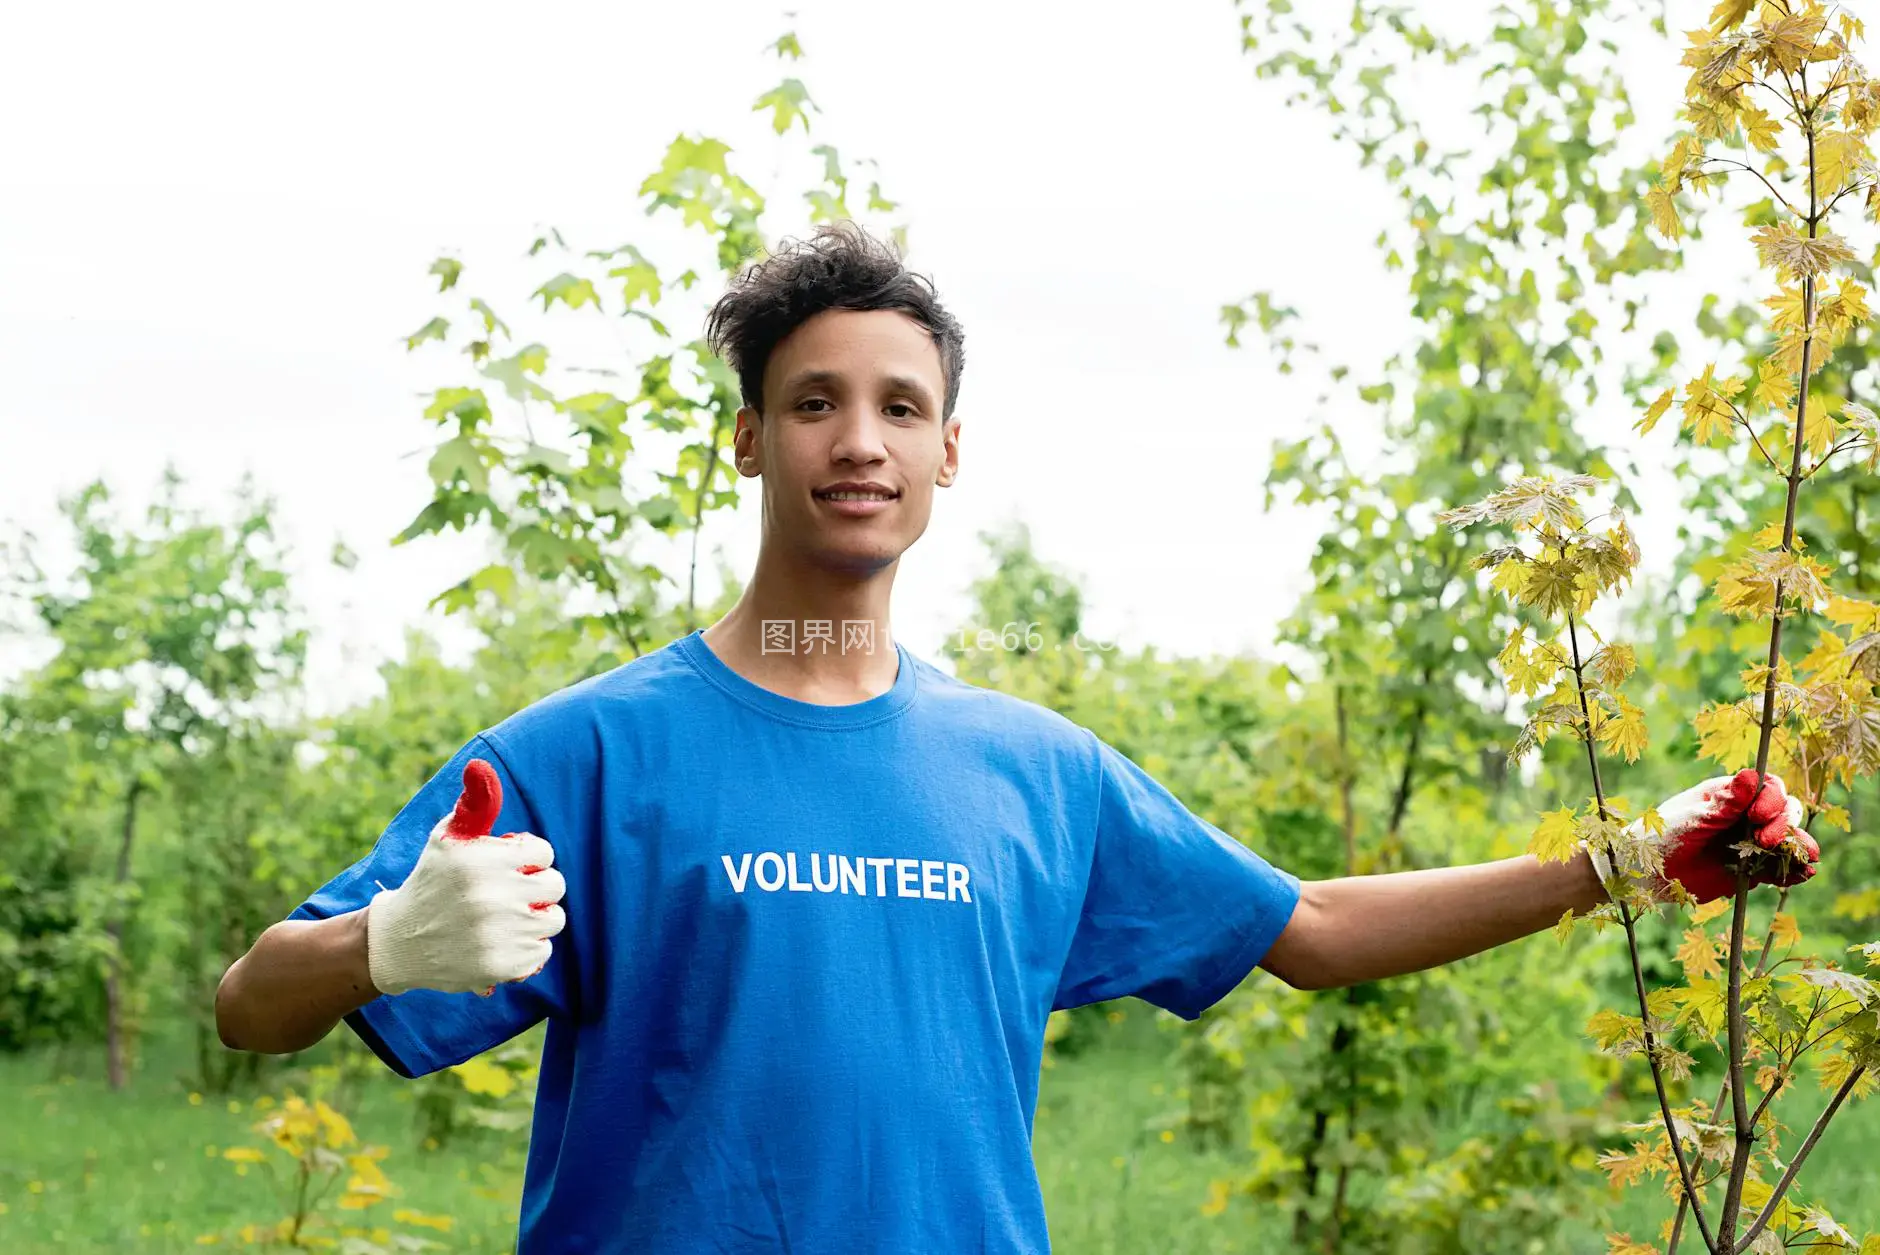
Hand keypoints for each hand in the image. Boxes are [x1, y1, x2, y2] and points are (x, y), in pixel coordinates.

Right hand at [365, 759, 566, 996]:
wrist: (398, 942)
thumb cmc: (431, 883)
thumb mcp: (446, 839)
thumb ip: (473, 805)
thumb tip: (481, 766)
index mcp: (482, 861)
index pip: (543, 854)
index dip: (528, 861)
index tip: (510, 869)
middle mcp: (493, 897)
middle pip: (554, 886)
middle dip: (535, 888)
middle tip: (511, 895)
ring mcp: (500, 934)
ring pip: (554, 919)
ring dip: (535, 919)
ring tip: (506, 920)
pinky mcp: (503, 965)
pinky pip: (542, 952)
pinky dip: (526, 950)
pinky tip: (500, 943)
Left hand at [1589, 769, 1819, 904]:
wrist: (1646, 872)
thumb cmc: (1662, 835)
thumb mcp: (1693, 817)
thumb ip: (1725, 803)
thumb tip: (1751, 775)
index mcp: (1730, 795)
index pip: (1768, 788)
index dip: (1772, 799)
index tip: (1758, 816)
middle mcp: (1744, 816)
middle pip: (1783, 812)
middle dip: (1784, 824)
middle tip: (1766, 841)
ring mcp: (1749, 842)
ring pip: (1786, 840)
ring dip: (1798, 846)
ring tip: (1807, 859)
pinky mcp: (1751, 869)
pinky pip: (1778, 868)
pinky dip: (1793, 870)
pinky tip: (1804, 874)